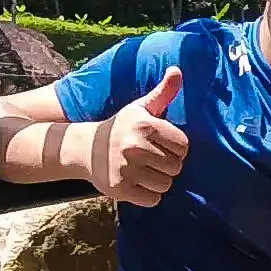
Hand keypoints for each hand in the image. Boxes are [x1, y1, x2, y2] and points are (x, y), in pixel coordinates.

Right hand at [92, 67, 188, 207]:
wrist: (86, 149)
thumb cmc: (122, 127)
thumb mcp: (141, 107)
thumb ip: (163, 92)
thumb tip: (177, 70)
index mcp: (145, 125)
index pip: (183, 146)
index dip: (176, 148)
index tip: (162, 144)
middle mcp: (135, 146)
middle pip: (176, 167)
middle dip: (167, 165)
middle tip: (151, 158)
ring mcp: (126, 169)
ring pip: (165, 184)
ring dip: (158, 181)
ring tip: (144, 171)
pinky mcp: (120, 189)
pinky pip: (152, 200)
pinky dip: (148, 195)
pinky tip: (137, 183)